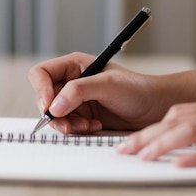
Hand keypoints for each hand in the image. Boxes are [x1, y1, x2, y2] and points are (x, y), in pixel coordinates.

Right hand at [28, 52, 165, 133]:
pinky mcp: (82, 116)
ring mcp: (76, 100)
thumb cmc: (136, 89)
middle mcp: (71, 82)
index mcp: (73, 66)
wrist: (155, 108)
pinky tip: (95, 126)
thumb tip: (54, 106)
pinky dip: (78, 129)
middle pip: (44, 98)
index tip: (49, 106)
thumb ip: (78, 91)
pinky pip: (68, 125)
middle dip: (55, 113)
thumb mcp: (107, 85)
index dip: (41, 90)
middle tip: (68, 124)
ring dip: (67, 124)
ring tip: (87, 125)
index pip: (41, 74)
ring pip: (55, 115)